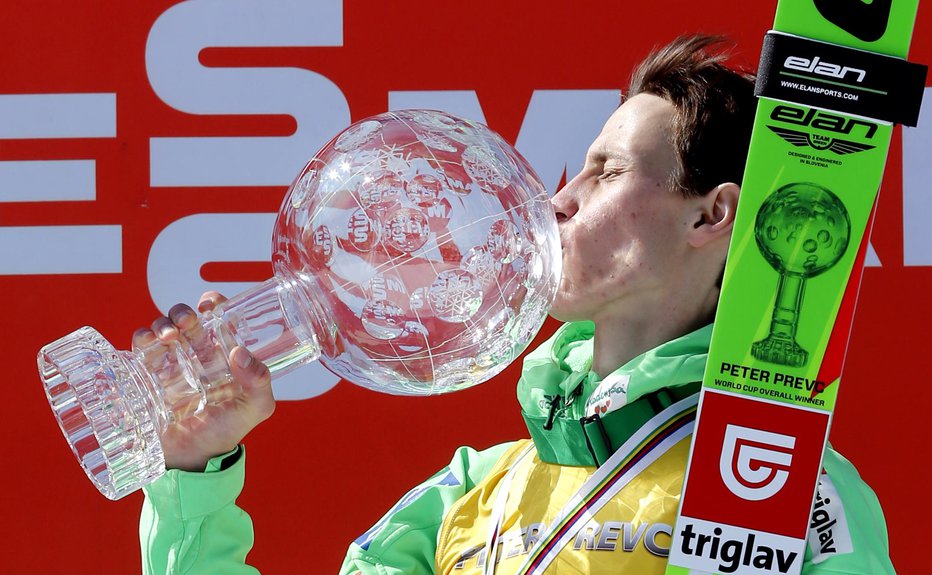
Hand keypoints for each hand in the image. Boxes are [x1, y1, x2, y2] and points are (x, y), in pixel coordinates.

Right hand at [132, 291, 274, 471]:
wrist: (194, 460)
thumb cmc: (228, 430)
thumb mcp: (256, 407)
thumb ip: (259, 382)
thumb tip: (241, 353)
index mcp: (223, 354)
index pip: (218, 318)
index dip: (214, 304)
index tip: (210, 302)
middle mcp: (196, 354)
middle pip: (186, 319)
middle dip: (183, 312)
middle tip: (185, 321)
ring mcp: (170, 363)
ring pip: (162, 329)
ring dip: (162, 324)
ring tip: (166, 336)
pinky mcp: (147, 376)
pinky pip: (140, 349)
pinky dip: (140, 339)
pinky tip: (146, 343)